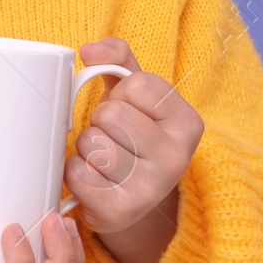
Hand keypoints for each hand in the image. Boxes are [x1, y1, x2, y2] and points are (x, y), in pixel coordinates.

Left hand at [66, 37, 202, 240]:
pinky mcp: (119, 212)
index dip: (121, 94)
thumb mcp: (135, 93)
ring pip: (91, 143)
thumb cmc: (132, 135)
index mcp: (188, 124)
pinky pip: (76, 174)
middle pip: (111, 114)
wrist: (133, 197)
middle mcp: (176, 159)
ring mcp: (150, 189)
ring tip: (102, 157)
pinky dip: (75, 172)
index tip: (131, 111)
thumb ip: (117, 58)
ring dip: (86, 146)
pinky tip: (93, 179)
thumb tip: (89, 51)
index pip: (136, 85)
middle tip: (112, 136)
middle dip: (100, 120)